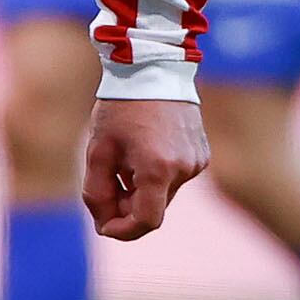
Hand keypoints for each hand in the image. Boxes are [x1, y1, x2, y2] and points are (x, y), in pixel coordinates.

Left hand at [84, 95, 208, 240]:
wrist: (153, 68)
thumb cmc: (120, 108)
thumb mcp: (99, 151)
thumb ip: (97, 193)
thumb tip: (105, 225)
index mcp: (158, 169)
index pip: (146, 222)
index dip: (122, 231)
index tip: (103, 225)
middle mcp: (184, 169)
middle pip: (154, 209)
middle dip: (127, 206)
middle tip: (107, 182)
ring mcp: (197, 162)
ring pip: (164, 194)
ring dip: (141, 190)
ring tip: (125, 159)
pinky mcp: (202, 154)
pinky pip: (176, 177)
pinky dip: (157, 176)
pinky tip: (144, 149)